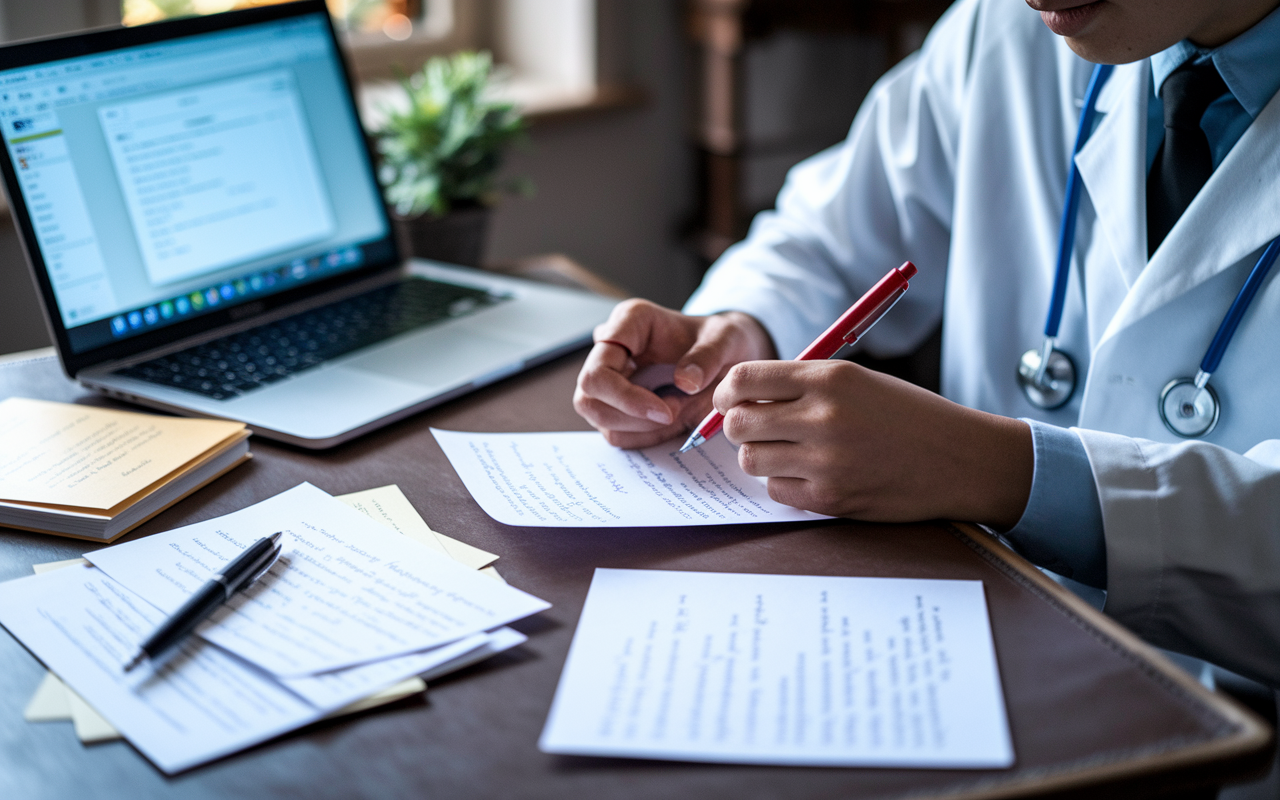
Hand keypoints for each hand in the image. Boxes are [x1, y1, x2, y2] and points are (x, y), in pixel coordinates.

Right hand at [574, 299, 775, 448]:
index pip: (599, 370)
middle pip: (589, 397)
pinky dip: (646, 435)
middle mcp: (611, 348)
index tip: (668, 411)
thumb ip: (708, 356)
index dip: (627, 398)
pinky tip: (672, 419)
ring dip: (641, 428)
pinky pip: (616, 433)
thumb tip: (684, 383)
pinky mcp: (615, 403)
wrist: (727, 355)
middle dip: (633, 417)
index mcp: (629, 322)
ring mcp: (609, 377)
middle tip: (676, 413)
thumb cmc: (722, 340)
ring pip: (599, 418)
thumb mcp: (728, 339)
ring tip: (678, 409)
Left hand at [715, 359, 1033, 527]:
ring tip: (785, 451)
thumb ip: (802, 385)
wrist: (960, 458)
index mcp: (829, 379)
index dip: (727, 391)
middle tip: (753, 428)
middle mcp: (824, 417)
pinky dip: (783, 483)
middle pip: (738, 423)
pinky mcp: (832, 498)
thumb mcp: (858, 381)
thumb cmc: (908, 415)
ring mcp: (826, 461)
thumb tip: (742, 397)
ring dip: (760, 455)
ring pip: (751, 460)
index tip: (730, 399)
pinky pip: (777, 491)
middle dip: (736, 426)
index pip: (745, 379)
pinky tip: (808, 473)